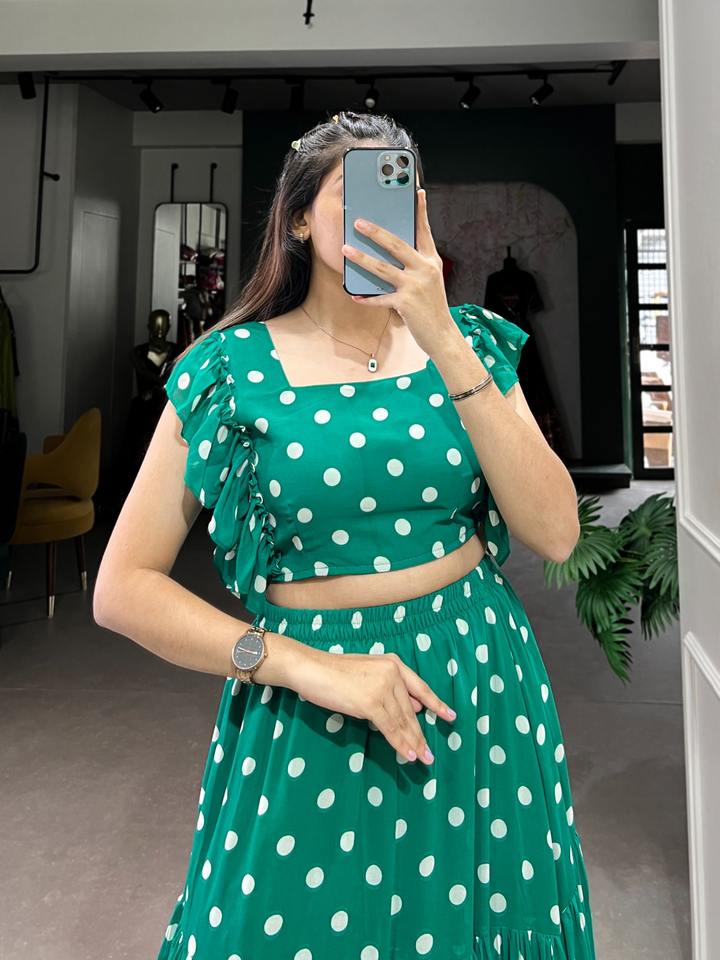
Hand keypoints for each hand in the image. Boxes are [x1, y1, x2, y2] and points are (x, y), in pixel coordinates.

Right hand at [291, 647, 456, 764]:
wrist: (311, 668)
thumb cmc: (333, 672)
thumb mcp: (367, 674)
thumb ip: (389, 687)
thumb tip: (413, 706)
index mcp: (393, 663)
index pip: (420, 687)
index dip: (436, 704)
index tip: (450, 716)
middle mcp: (392, 673)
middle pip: (410, 710)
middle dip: (420, 734)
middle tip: (429, 753)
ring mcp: (382, 687)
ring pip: (402, 721)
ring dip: (413, 743)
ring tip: (422, 758)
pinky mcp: (370, 702)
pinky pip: (390, 728)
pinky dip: (400, 744)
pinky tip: (408, 755)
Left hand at [341, 188, 452, 356]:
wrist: (442, 335)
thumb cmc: (432, 306)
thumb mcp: (430, 280)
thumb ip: (416, 265)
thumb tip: (391, 252)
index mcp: (432, 261)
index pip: (424, 231)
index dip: (420, 211)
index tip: (417, 192)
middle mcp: (424, 269)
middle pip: (396, 245)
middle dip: (376, 232)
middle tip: (358, 222)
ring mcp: (414, 286)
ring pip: (382, 268)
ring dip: (362, 258)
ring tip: (346, 250)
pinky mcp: (405, 303)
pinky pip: (380, 298)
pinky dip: (366, 298)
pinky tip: (354, 295)